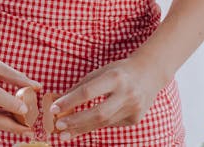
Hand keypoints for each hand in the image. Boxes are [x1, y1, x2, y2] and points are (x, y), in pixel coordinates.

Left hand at [48, 57, 168, 141]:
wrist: (149, 74)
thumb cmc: (120, 71)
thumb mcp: (100, 72)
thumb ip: (81, 86)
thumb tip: (59, 101)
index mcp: (115, 77)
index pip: (88, 92)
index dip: (69, 101)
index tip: (53, 109)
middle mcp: (127, 93)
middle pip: (98, 113)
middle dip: (76, 121)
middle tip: (58, 126)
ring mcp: (133, 108)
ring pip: (104, 123)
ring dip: (82, 128)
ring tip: (65, 133)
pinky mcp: (135, 119)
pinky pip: (111, 124)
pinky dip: (97, 124)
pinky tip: (86, 125)